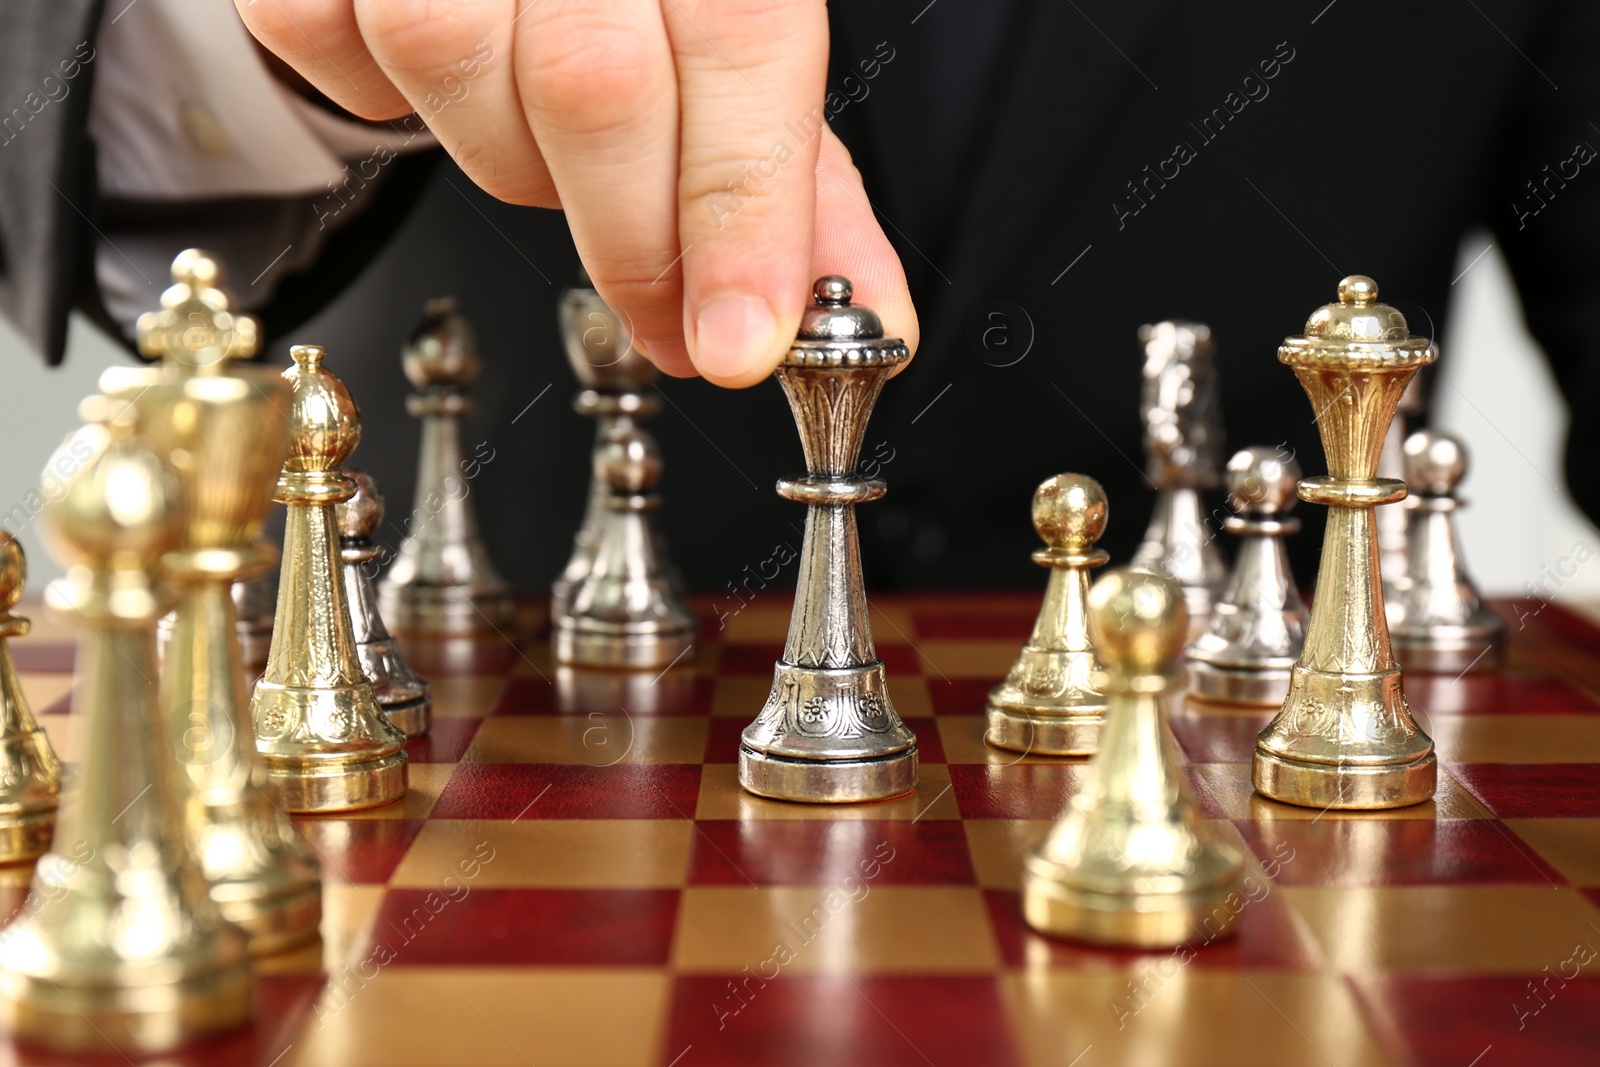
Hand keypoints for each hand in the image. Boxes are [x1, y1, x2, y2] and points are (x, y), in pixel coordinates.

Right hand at [235, 0, 917, 386]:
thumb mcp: (730, 56)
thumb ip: (791, 181)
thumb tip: (871, 318)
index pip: (746, 40)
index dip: (745, 211)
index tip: (740, 343)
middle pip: (596, 79)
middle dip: (633, 238)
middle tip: (661, 304)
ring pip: (453, 59)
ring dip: (510, 157)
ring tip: (548, 139)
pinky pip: (330, 43)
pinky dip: (386, 98)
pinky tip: (447, 76)